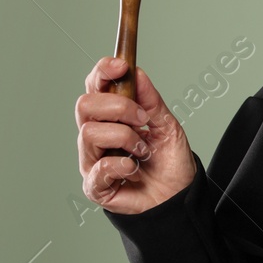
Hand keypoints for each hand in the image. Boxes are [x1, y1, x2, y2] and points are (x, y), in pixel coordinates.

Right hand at [75, 57, 194, 214]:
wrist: (179, 197)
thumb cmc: (169, 163)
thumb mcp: (167, 126)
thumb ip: (151, 101)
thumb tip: (137, 72)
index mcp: (110, 117)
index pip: (94, 87)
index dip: (102, 72)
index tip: (121, 65)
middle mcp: (95, 136)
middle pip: (84, 105)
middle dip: (117, 106)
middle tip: (142, 119)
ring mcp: (92, 160)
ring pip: (90, 133)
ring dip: (125, 138)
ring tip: (143, 150)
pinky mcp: (95, 185)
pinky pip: (98, 167)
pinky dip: (121, 163)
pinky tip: (134, 168)